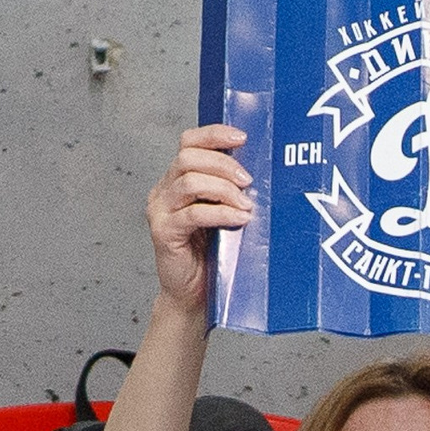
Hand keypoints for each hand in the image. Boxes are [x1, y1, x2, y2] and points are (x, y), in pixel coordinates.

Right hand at [146, 126, 251, 310]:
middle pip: (188, 157)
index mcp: (179, 180)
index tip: (242, 137)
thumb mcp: (228, 217)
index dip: (214, 134)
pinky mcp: (164, 232)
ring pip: (189, 182)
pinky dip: (220, 213)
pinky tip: (239, 218)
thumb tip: (268, 174)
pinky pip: (192, 214)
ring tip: (246, 205)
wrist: (195, 296)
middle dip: (223, 164)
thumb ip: (236, 194)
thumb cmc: (216, 256)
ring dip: (223, 189)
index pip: (189, 142)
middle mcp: (165, 191)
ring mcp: (162, 211)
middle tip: (249, 181)